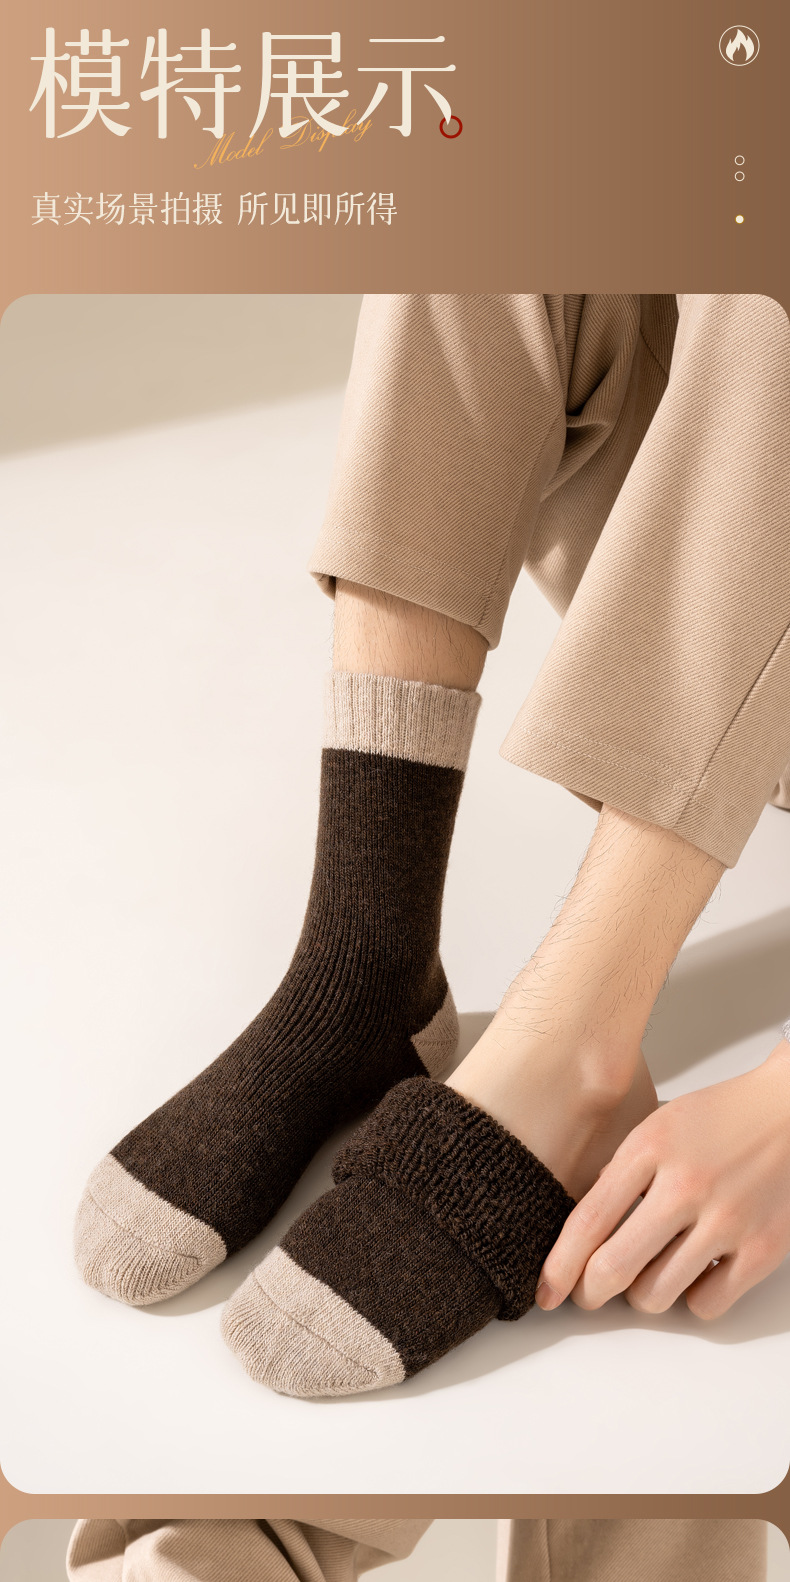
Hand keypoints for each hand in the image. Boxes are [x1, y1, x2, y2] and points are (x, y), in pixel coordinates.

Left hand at [536, 1041, 789, 1318]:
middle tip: (588, 1294)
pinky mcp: (764, 1249)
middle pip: (613, 1268)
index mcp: (651, 1149)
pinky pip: (707, 1305)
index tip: (545, 1290)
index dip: (558, 1266)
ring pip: (656, 1296)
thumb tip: (587, 1226)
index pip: (588, 1221)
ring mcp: (727, 1220)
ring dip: (642, 1295)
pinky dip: (692, 1299)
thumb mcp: (659, 1124)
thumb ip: (623, 1171)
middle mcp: (686, 1186)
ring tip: (650, 1273)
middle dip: (590, 1292)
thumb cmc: (723, 1116)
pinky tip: (694, 1274)